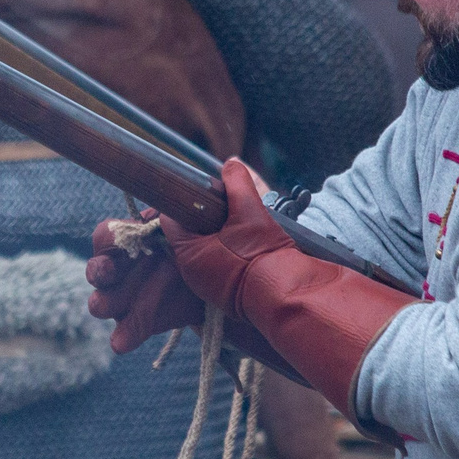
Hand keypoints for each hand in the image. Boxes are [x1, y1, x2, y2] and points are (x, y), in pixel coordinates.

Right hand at [87, 213, 204, 352]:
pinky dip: (123, 336)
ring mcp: (126, 298)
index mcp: (130, 239)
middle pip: (96, 270)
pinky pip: (124, 332)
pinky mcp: (138, 323)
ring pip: (102, 302)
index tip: (127, 242)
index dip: (111, 240)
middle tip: (107, 274)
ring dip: (106, 303)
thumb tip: (170, 217)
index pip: (106, 236)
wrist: (217, 281)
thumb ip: (178, 222)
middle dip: (98, 272)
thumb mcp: (192, 227)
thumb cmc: (199, 245)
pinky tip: (122, 342)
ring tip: (111, 307)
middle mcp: (121, 269)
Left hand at [158, 162, 294, 311]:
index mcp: (188, 253)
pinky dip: (226, 254)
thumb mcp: (249, 211)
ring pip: (203, 250)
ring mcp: (206, 286)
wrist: (286, 294)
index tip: (203, 193)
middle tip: (223, 208)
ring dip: (216, 237)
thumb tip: (231, 164)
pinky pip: (217, 266)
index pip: (172, 219)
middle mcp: (191, 272)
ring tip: (235, 225)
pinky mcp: (223, 294)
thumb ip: (237, 184)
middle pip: (188, 234)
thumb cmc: (263, 255)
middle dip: (203, 219)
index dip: (186, 201)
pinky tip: (243, 246)